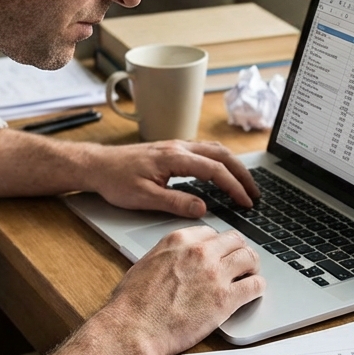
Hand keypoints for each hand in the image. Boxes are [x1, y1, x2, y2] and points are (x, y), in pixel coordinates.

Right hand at [28, 225, 264, 354]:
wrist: (134, 329)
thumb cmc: (132, 303)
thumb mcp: (146, 264)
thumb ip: (169, 256)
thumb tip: (178, 260)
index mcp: (179, 241)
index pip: (211, 232)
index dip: (218, 244)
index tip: (220, 253)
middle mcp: (200, 252)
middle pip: (235, 241)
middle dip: (238, 251)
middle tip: (240, 263)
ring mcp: (215, 274)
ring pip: (249, 258)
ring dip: (252, 266)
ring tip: (250, 276)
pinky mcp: (226, 299)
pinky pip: (255, 285)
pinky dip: (257, 287)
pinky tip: (252, 292)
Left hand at [85, 140, 259, 217]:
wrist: (98, 165)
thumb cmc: (116, 181)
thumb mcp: (144, 198)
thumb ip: (175, 202)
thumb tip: (203, 208)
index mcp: (175, 158)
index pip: (215, 170)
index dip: (234, 187)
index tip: (246, 202)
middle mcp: (179, 147)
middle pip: (222, 155)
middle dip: (242, 174)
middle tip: (255, 193)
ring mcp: (176, 146)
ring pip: (215, 150)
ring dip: (233, 166)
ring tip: (245, 184)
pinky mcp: (172, 149)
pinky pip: (205, 151)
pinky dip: (220, 161)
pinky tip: (222, 173)